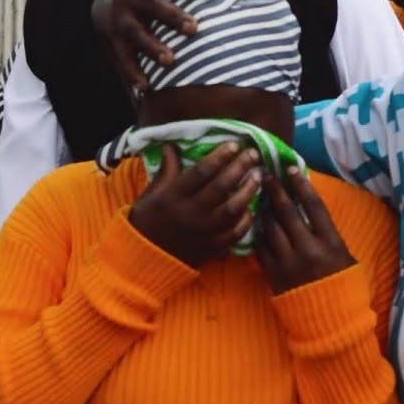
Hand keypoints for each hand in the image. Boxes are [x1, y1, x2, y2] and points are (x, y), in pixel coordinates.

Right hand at [91, 0, 232, 93]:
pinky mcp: (111, 39)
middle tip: (194, 28)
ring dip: (150, 46)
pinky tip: (147, 87)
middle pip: (149, 2)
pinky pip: (121, 57)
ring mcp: (118, 16)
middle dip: (170, 14)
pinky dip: (132, 72)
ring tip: (170, 60)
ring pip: (133, 31)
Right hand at [128, 141, 261, 267]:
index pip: (200, 173)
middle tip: (252, 154)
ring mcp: (203, 232)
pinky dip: (245, 220)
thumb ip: (167, 171)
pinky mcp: (211, 248)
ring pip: (232, 210)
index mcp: (172, 197)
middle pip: (220, 188)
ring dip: (248, 191)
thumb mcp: (151, 193)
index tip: (234, 145)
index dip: (219, 157)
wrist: (146, 258)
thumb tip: (171, 145)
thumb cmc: (147, 221)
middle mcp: (190, 213)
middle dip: (239, 168)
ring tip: (258, 176)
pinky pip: (234, 233)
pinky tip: (251, 207)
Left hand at [256, 167, 357, 294]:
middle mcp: (308, 250)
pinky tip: (257, 224)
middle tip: (266, 176)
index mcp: (331, 243)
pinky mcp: (274, 275)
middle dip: (275, 190)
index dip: (301, 185)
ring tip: (260, 198)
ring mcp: (288, 263)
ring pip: (270, 228)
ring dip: (264, 210)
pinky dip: (258, 234)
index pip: (314, 206)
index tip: (291, 169)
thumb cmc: (343, 287)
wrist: (330, 322)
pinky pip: (261, 248)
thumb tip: (312, 210)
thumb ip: (328, 235)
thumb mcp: (346, 257)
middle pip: (287, 212)